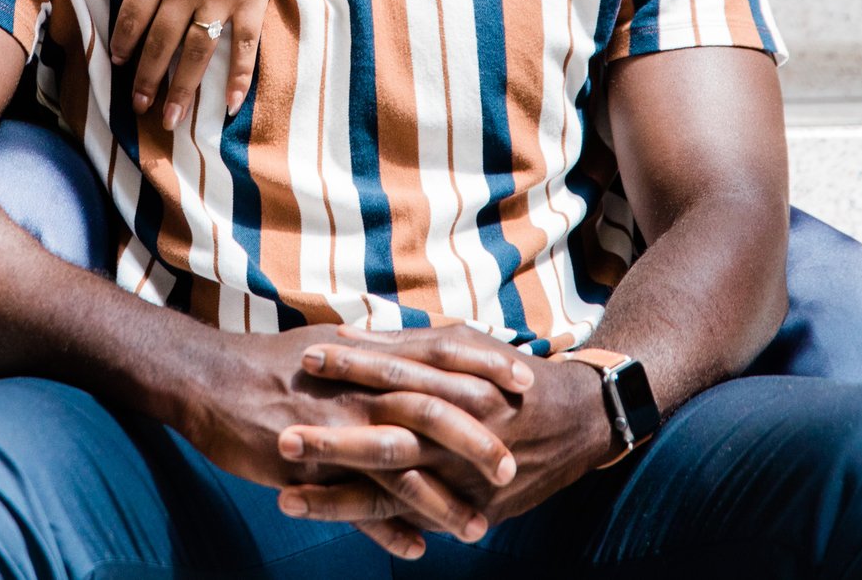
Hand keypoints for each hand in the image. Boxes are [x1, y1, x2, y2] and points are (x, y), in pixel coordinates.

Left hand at [89, 0, 307, 127]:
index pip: (133, 13)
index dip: (123, 42)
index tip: (118, 63)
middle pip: (160, 43)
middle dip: (146, 78)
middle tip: (138, 106)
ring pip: (197, 54)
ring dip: (182, 89)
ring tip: (171, 117)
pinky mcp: (252, 1)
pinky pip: (244, 47)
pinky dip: (239, 78)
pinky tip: (232, 104)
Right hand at [169, 328, 524, 546]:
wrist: (210, 380)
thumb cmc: (273, 362)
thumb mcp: (333, 345)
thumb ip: (378, 350)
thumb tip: (415, 344)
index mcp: (367, 356)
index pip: (438, 352)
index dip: (483, 366)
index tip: (525, 379)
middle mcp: (357, 389)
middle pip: (430, 410)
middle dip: (475, 440)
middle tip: (513, 466)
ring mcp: (333, 428)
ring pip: (398, 465)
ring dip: (440, 500)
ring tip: (477, 528)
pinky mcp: (307, 465)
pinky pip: (353, 503)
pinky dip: (385, 527)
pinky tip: (416, 549)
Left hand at [273, 326, 612, 547]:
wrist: (578, 423)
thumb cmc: (508, 376)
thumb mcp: (465, 345)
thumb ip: (406, 342)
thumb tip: (344, 332)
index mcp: (457, 383)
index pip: (396, 372)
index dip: (352, 366)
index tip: (305, 359)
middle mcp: (458, 433)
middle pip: (389, 438)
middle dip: (334, 442)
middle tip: (282, 438)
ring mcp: (462, 478)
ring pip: (394, 493)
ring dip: (340, 497)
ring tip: (287, 498)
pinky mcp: (470, 511)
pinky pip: (416, 522)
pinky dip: (378, 529)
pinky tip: (336, 527)